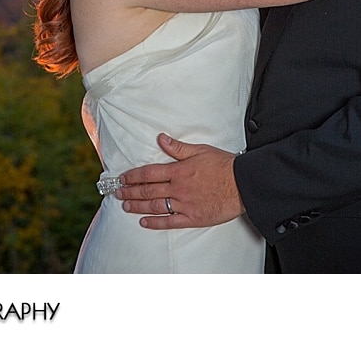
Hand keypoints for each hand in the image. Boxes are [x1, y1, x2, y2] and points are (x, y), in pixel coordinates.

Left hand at [115, 134, 244, 229]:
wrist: (242, 184)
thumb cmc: (223, 166)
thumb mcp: (200, 150)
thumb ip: (177, 148)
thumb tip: (160, 139)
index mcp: (179, 171)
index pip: (149, 173)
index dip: (133, 176)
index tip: (123, 178)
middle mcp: (178, 188)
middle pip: (148, 190)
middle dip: (130, 191)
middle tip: (118, 193)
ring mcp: (184, 204)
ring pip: (155, 206)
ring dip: (138, 206)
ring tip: (126, 206)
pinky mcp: (192, 218)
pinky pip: (170, 222)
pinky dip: (155, 222)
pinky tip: (144, 222)